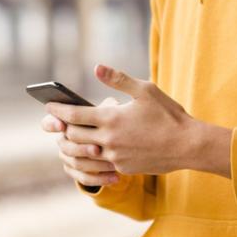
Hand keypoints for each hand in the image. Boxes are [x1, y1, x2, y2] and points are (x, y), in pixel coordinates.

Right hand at [41, 98, 119, 186]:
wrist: (117, 141)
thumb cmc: (110, 120)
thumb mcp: (109, 111)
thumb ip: (106, 108)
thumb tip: (111, 103)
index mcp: (64, 122)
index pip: (49, 123)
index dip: (52, 124)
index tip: (62, 125)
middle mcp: (63, 140)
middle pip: (65, 146)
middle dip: (81, 148)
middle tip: (97, 149)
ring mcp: (68, 157)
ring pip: (75, 163)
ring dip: (94, 164)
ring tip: (113, 164)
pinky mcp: (76, 172)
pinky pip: (84, 178)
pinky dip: (100, 178)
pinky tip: (115, 177)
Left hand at [45, 65, 231, 177]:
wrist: (188, 145)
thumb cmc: (168, 114)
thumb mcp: (145, 90)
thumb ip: (118, 79)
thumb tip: (96, 67)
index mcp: (111, 118)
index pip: (74, 115)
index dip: (58, 110)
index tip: (49, 106)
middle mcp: (109, 140)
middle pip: (73, 135)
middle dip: (63, 128)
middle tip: (57, 121)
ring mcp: (115, 157)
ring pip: (83, 153)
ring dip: (73, 145)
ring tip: (70, 137)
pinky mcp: (122, 168)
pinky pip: (100, 163)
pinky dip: (92, 156)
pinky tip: (92, 149)